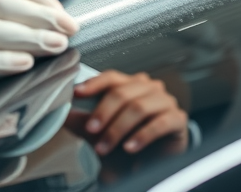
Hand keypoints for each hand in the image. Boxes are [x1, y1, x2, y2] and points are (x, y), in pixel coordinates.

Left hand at [73, 71, 187, 155]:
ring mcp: (165, 101)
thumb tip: (62, 115)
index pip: (111, 77)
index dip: (93, 84)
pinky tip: (129, 147)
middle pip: (123, 92)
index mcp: (131, 84)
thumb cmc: (128, 141)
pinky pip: (159, 123)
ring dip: (118, 128)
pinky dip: (141, 136)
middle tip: (91, 130)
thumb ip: (83, 121)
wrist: (152, 162)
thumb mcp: (102, 132)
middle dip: (103, 113)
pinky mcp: (177, 119)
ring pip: (139, 107)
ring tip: (105, 146)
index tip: (77, 94)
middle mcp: (149, 88)